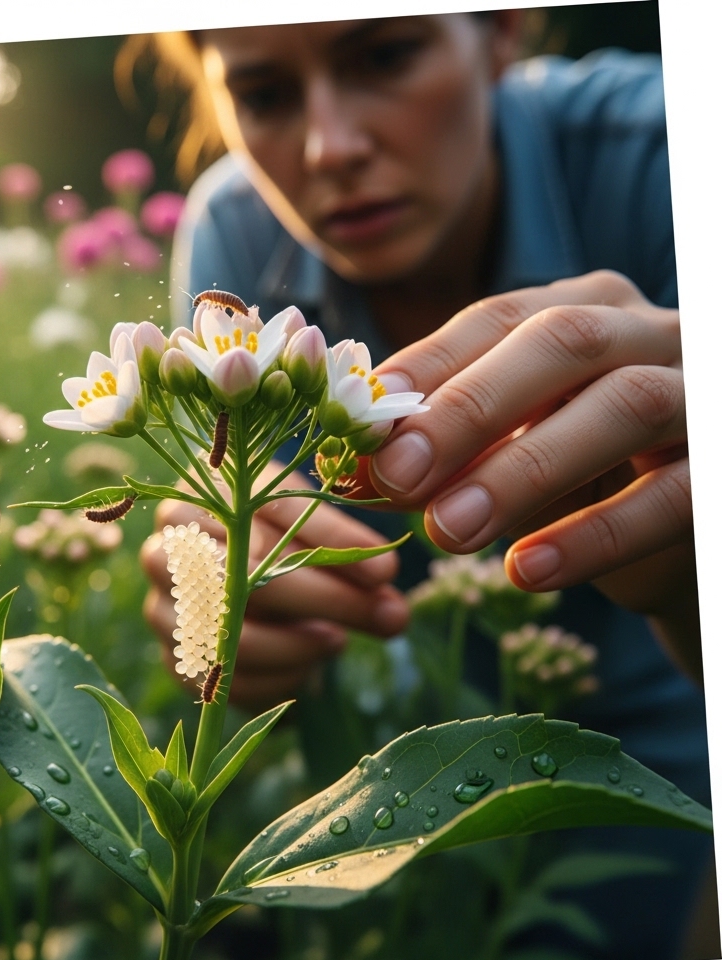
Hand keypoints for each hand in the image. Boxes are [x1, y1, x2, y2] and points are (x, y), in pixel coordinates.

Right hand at [140, 467, 408, 709]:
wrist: (231, 582)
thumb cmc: (276, 543)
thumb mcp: (308, 530)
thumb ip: (348, 554)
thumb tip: (390, 599)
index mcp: (204, 495)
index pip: (270, 510)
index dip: (333, 540)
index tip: (386, 570)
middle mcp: (168, 547)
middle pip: (247, 576)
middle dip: (327, 599)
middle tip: (387, 615)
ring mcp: (163, 606)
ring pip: (233, 636)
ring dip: (299, 646)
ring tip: (338, 640)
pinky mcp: (175, 657)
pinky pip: (228, 681)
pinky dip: (277, 681)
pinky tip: (308, 668)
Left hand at [367, 270, 698, 677]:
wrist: (685, 533)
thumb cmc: (582, 477)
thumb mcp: (507, 454)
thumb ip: (444, 454)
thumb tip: (350, 473)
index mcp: (583, 310)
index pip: (496, 319)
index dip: (425, 368)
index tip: (360, 424)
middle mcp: (649, 333)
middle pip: (560, 344)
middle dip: (467, 410)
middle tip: (395, 475)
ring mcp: (701, 395)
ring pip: (623, 407)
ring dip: (522, 470)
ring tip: (447, 532)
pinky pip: (671, 496)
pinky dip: (593, 536)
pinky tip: (524, 571)